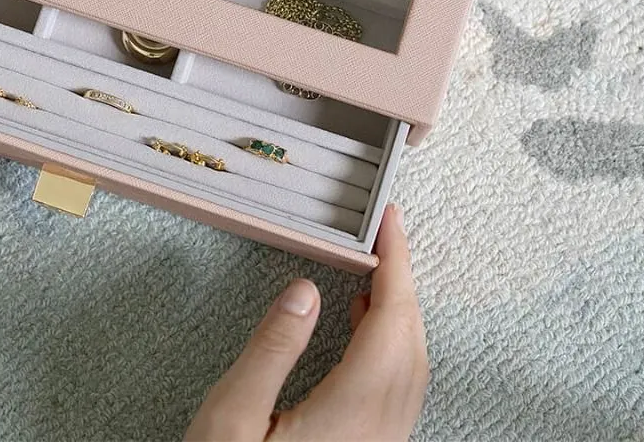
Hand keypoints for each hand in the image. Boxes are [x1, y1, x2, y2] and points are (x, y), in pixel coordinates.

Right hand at [186, 205, 426, 441]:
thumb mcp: (231, 420)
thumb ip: (271, 351)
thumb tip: (305, 292)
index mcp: (352, 413)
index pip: (392, 320)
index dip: (397, 263)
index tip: (392, 223)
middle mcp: (379, 433)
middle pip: (411, 342)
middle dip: (403, 280)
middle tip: (384, 236)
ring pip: (411, 368)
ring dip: (401, 312)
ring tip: (375, 273)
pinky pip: (400, 389)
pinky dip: (393, 345)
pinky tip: (368, 334)